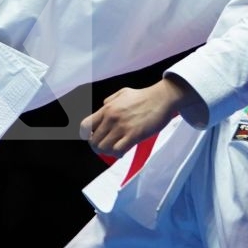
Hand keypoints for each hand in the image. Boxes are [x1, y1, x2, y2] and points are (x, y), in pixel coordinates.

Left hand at [80, 78, 195, 157]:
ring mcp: (122, 127)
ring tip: (114, 150)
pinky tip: (122, 152)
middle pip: (93, 140)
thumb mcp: (122, 93)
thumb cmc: (144, 96)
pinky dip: (117, 154)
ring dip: (107, 152)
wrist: (162, 98)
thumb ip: (110, 100)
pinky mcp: (134, 135)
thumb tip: (103, 106)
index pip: (85, 126)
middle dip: (97, 147)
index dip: (87, 135)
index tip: (94, 138)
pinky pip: (118, 150)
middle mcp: (111, 118)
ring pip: (104, 148)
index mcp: (107, 109)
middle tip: (105, 147)